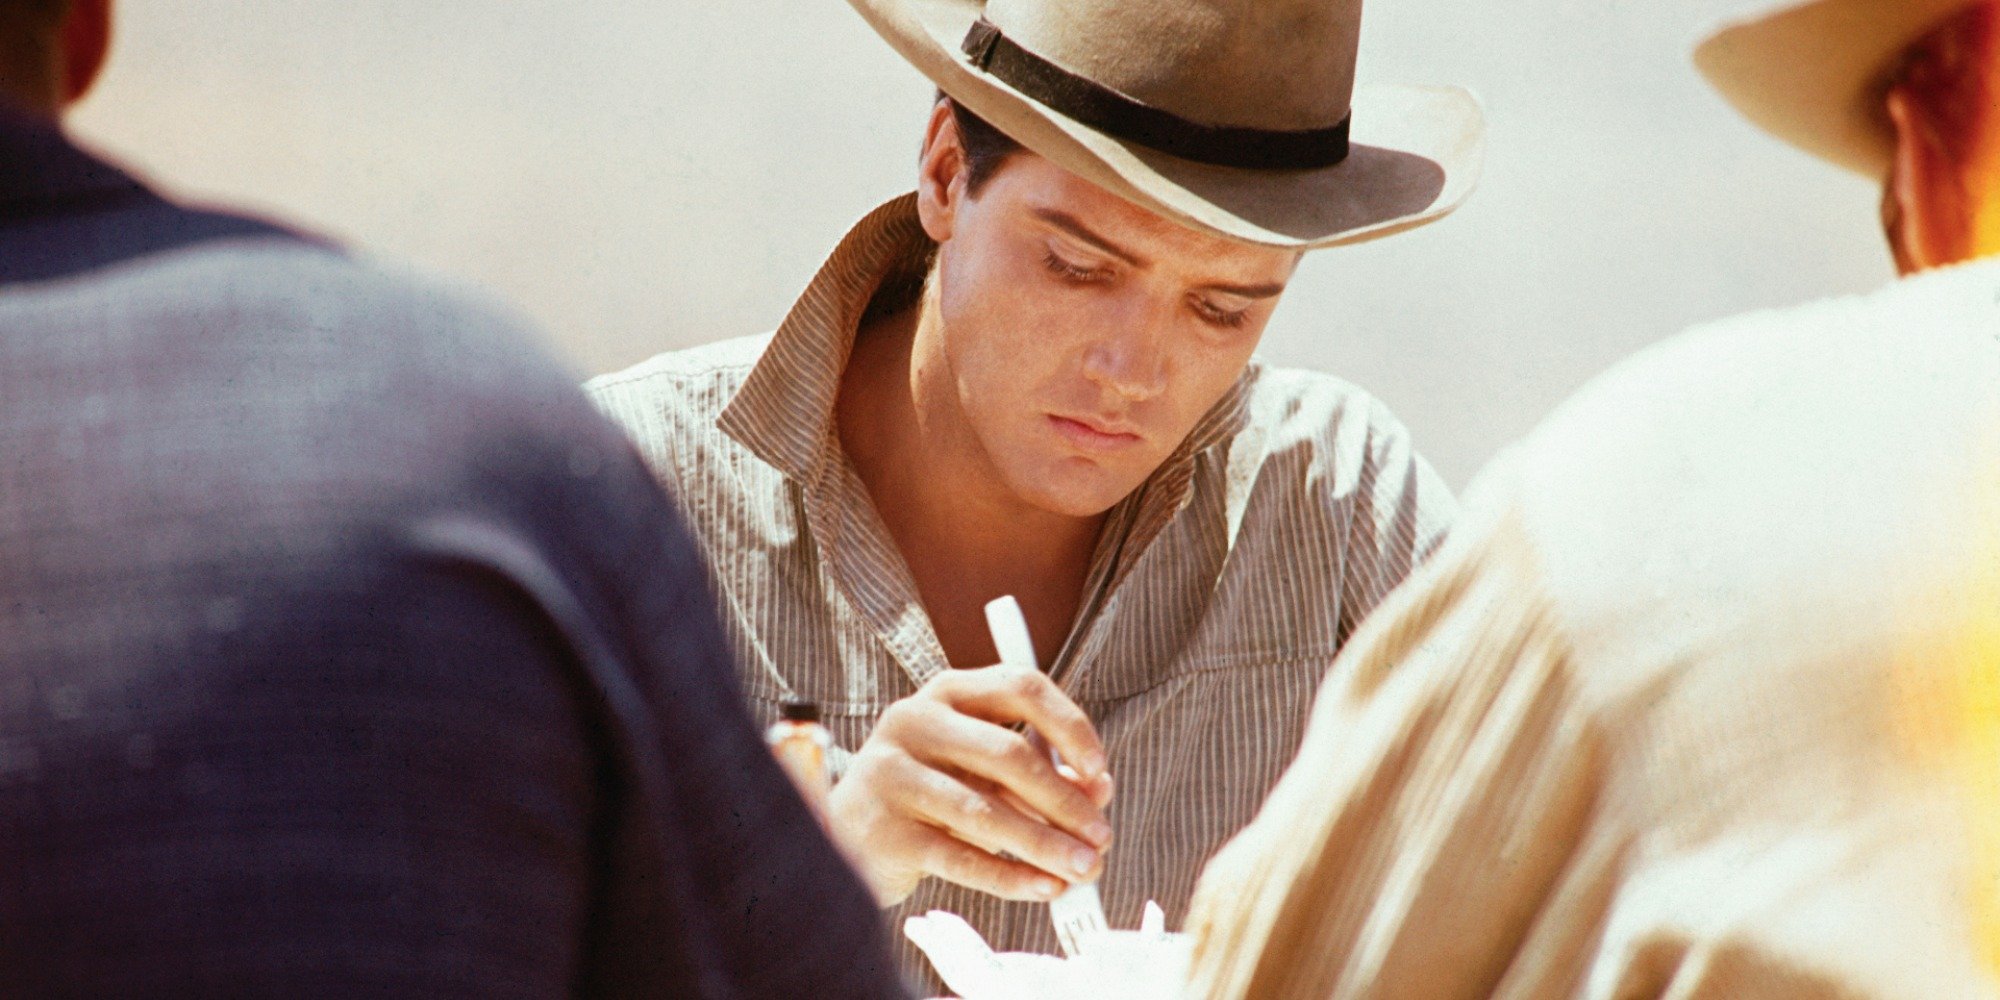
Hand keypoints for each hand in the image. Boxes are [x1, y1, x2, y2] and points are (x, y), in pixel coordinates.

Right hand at [827, 664, 1114, 905]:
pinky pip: (959, 858)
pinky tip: (1044, 887)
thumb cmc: (930, 792)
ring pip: (984, 811)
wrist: (847, 834)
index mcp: (948, 692)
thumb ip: (1040, 773)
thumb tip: (1099, 791)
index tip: (1100, 769)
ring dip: (1045, 844)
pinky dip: (1009, 876)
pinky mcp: (885, 830)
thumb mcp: (983, 770)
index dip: (1069, 726)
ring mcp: (893, 774)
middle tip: (1101, 837)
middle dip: (1064, 801)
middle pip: (1007, 753)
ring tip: (1083, 869)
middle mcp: (915, 721)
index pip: (1021, 688)